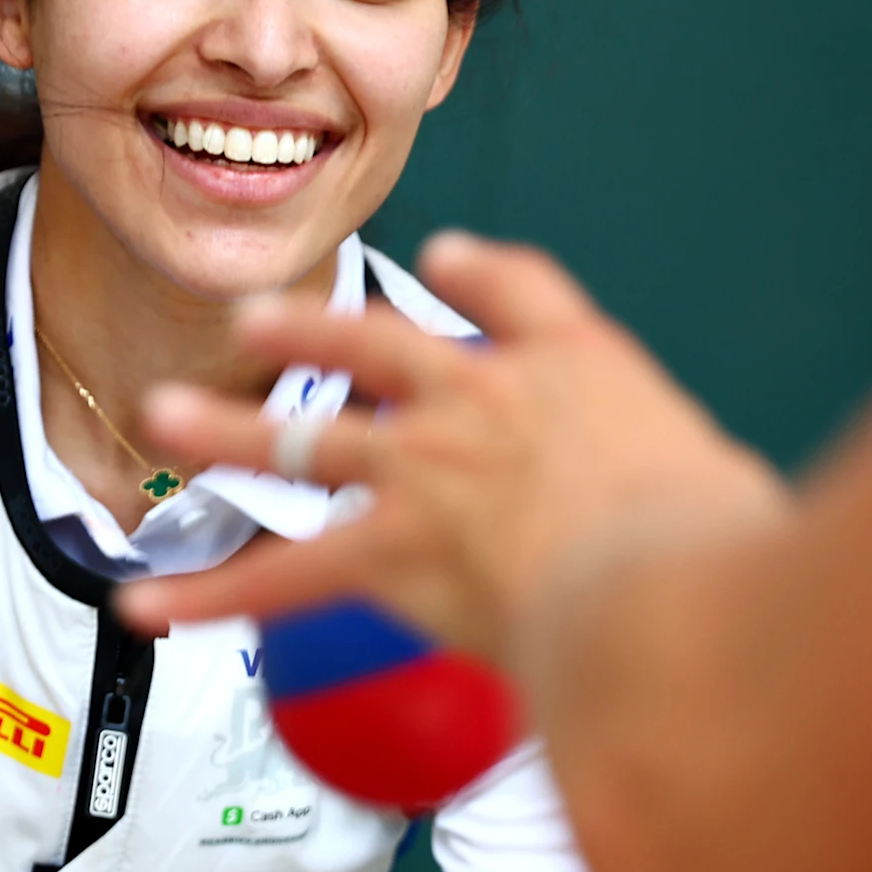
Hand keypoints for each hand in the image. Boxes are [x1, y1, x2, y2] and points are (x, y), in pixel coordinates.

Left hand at [117, 231, 787, 666]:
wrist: (671, 589)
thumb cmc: (716, 544)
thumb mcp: (722, 469)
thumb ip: (693, 472)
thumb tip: (700, 496)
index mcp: (575, 367)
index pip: (521, 295)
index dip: (476, 276)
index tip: (440, 265)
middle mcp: (488, 398)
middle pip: (380, 347)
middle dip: (313, 335)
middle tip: (254, 325)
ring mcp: (431, 469)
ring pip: (308, 441)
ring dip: (230, 431)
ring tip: (168, 419)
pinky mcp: (394, 551)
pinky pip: (282, 578)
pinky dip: (209, 596)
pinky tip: (148, 606)